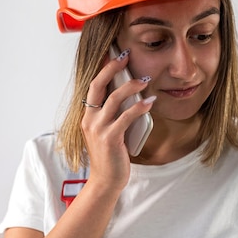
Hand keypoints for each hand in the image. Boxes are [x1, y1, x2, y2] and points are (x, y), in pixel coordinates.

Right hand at [81, 53, 153, 192]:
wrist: (106, 181)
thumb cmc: (110, 157)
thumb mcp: (107, 132)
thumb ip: (113, 116)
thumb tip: (131, 98)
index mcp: (88, 116)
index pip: (93, 86)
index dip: (104, 70)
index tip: (115, 56)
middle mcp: (90, 120)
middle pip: (98, 85)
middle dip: (112, 68)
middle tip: (126, 57)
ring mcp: (98, 129)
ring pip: (113, 99)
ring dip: (130, 87)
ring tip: (144, 80)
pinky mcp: (110, 138)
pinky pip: (125, 117)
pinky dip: (139, 108)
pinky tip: (150, 103)